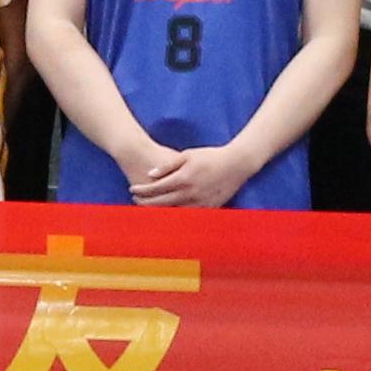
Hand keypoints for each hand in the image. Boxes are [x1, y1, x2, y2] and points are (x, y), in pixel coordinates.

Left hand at [135, 140, 257, 207]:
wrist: (236, 164)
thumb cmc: (211, 156)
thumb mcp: (188, 155)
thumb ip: (168, 165)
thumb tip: (150, 174)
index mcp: (183, 178)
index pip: (156, 188)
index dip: (142, 190)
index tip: (133, 190)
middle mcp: (190, 193)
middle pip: (161, 203)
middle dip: (145, 203)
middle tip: (136, 201)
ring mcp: (199, 203)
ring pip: (173, 212)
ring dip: (158, 212)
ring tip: (147, 209)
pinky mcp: (208, 208)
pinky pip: (187, 215)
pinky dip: (175, 215)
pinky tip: (168, 213)